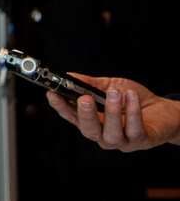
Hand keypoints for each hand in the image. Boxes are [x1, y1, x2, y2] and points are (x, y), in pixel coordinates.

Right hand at [46, 73, 179, 151]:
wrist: (163, 109)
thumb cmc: (134, 99)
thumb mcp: (110, 86)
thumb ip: (91, 84)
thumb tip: (70, 75)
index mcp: (92, 121)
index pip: (71, 116)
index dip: (60, 106)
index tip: (52, 93)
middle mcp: (103, 134)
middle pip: (88, 130)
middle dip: (85, 115)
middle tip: (84, 99)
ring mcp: (121, 140)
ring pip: (110, 133)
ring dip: (111, 112)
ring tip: (114, 93)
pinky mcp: (140, 141)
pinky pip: (134, 128)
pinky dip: (132, 111)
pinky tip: (130, 96)